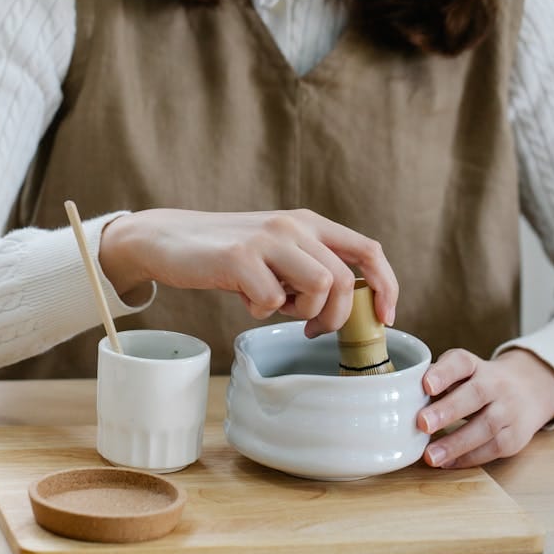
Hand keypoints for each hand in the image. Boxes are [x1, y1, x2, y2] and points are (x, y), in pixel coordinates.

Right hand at [98, 208, 397, 335]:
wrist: (168, 239)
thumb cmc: (224, 255)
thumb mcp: (274, 253)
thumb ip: (307, 268)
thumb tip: (343, 307)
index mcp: (308, 223)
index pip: (368, 251)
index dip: (385, 287)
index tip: (385, 319)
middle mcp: (293, 226)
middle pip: (344, 281)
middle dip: (334, 318)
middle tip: (311, 330)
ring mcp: (267, 240)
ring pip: (318, 289)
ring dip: (298, 312)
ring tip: (270, 304)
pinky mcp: (240, 257)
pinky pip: (272, 301)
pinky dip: (259, 310)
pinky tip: (242, 297)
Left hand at [419, 348, 553, 468]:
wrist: (529, 389)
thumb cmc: (477, 382)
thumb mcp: (459, 373)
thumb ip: (432, 381)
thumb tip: (395, 396)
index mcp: (474, 366)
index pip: (460, 363)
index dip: (444, 373)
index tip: (426, 385)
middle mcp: (495, 384)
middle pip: (474, 394)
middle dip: (448, 410)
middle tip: (422, 423)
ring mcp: (509, 410)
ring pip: (486, 426)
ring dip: (456, 443)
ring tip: (430, 456)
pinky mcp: (516, 435)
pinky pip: (493, 448)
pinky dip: (468, 457)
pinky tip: (446, 463)